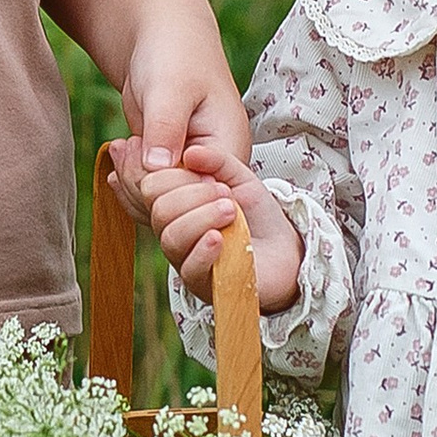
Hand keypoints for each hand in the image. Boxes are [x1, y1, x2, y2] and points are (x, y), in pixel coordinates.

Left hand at [117, 28, 251, 190]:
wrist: (162, 42)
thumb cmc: (175, 55)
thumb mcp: (170, 88)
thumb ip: (165, 128)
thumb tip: (157, 169)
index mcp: (229, 150)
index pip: (204, 196)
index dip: (169, 186)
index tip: (142, 153)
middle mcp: (215, 170)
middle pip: (179, 207)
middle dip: (144, 182)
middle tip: (126, 145)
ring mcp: (191, 174)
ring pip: (159, 205)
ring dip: (132, 180)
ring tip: (122, 144)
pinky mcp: (169, 173)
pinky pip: (148, 195)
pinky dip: (127, 180)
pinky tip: (118, 153)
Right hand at [138, 144, 304, 312]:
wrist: (284, 249)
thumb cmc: (257, 214)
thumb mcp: (239, 176)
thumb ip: (217, 160)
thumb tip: (190, 153)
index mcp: (176, 201)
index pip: (151, 186)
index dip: (176, 176)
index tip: (211, 176)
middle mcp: (173, 228)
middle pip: (159, 210)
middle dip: (193, 195)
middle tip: (225, 193)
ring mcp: (185, 257)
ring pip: (171, 237)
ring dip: (202, 218)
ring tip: (231, 211)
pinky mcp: (202, 282)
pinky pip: (189, 267)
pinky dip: (203, 249)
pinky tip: (220, 238)